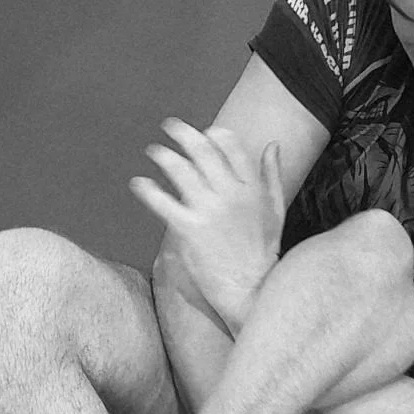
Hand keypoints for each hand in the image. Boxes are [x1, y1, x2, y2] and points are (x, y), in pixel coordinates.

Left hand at [130, 119, 283, 328]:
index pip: (230, 146)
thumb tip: (272, 144)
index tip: (203, 131)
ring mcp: (209, 211)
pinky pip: (162, 202)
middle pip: (202, 150)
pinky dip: (147, 190)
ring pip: (180, 170)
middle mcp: (231, 194)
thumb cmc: (262, 251)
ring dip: (163, 155)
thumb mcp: (275, 209)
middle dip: (182, 133)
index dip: (213, 133)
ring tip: (153, 151)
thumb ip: (271, 175)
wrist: (251, 287)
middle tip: (168, 126)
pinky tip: (138, 183)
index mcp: (251, 187)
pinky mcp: (190, 230)